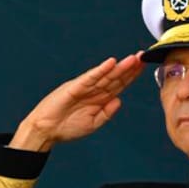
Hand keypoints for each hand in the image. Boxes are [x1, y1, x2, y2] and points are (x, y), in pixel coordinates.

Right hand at [11, 55, 145, 152]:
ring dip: (119, 67)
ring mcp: (85, 87)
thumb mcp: (92, 124)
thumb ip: (106, 113)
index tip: (143, 67)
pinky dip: (100, 70)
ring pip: (106, 75)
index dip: (131, 76)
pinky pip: (90, 77)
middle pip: (115, 77)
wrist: (45, 130)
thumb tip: (119, 101)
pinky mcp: (75, 86)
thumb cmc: (65, 128)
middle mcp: (93, 91)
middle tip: (143, 57)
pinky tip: (111, 63)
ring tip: (133, 59)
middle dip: (129, 68)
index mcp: (98, 99)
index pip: (118, 85)